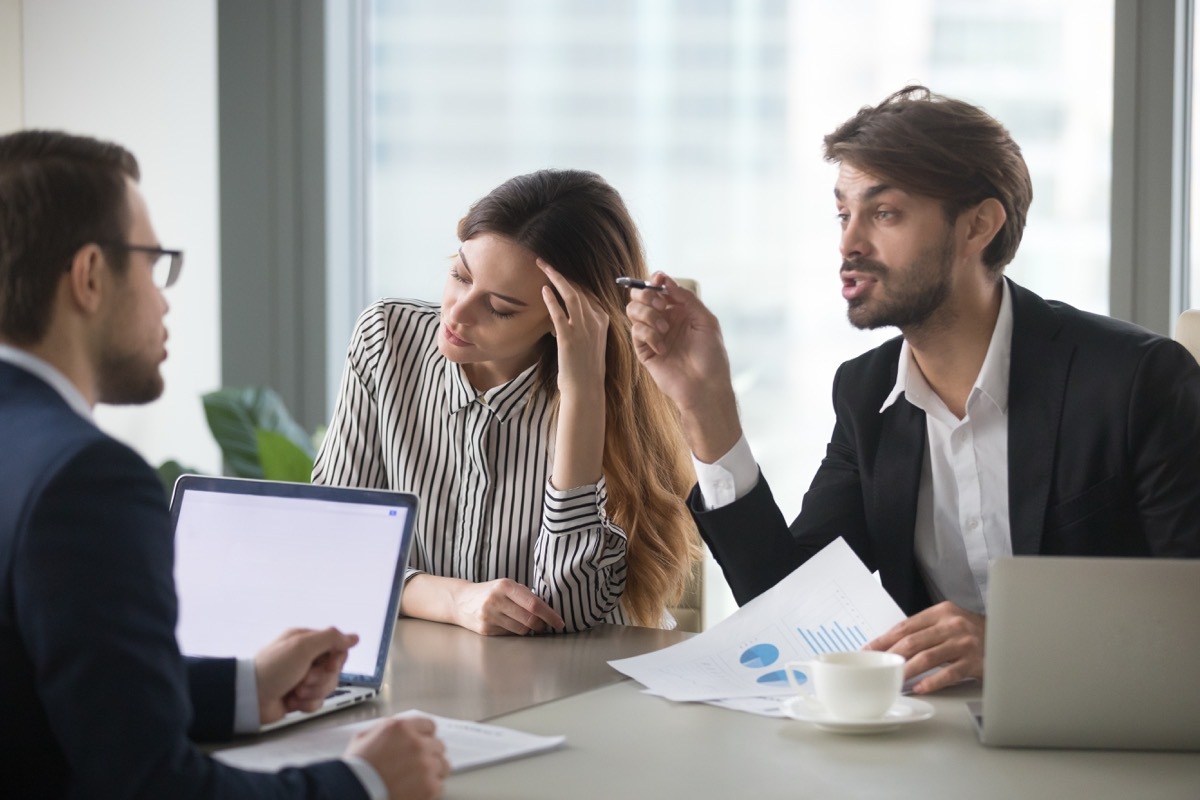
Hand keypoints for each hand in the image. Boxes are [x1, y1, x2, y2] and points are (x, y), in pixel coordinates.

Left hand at [254, 627, 357, 723]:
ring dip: (313, 692)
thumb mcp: (303, 646)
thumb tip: (354, 637)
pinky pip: (317, 702)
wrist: (250, 698)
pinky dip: (306, 704)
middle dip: (321, 679)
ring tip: (296, 692)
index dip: (338, 659)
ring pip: (327, 687)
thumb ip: (331, 638)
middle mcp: (306, 658)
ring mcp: (303, 678)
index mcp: (306, 641)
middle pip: (334, 670)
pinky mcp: (299, 697)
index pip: (337, 648)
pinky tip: (292, 701)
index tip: (330, 665)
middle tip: (304, 679)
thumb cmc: (272, 669)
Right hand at [345, 716, 448, 799]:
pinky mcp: (429, 787)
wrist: (355, 791)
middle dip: (429, 754)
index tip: (423, 742)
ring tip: (420, 779)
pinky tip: (417, 790)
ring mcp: (425, 765)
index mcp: (402, 728)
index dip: (424, 736)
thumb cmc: (356, 769)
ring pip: (443, 765)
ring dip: (434, 771)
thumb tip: (395, 726)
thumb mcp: (364, 737)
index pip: (429, 725)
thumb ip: (385, 727)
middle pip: (438, 745)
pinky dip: (430, 789)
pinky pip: (440, 785)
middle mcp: (417, 744)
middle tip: (418, 764)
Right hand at [452, 577, 565, 635]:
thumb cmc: (490, 592)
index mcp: (505, 586)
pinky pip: (510, 634)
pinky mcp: (485, 630)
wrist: (461, 601)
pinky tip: (509, 623)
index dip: (550, 615)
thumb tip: (549, 609)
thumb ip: (526, 595)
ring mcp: (489, 616)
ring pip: (522, 630)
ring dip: (529, 629)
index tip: (560, 622)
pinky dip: (515, 631)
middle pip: (530, 619)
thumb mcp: (507, 586)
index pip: (534, 604)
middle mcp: (496, 600)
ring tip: (525, 622)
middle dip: (542, 624)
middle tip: (545, 625)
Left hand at [538, 260, 608, 398]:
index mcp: (602, 321)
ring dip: (555, 278)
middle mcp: (595, 321)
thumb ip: (584, 328)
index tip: (558, 274)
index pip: (587, 293)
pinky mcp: (568, 337)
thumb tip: (566, 320)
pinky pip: (559, 313)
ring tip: (542, 266)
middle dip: (560, 274)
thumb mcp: (591, 344)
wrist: (586, 389)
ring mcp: (583, 328)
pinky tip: (543, 290)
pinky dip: (551, 300)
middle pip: (578, 289)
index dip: (571, 282)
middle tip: (545, 263)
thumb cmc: (586, 370)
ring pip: (570, 295)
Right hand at [625, 272, 741, 460]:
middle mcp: (664, 321)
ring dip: (648, 314)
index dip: (655, 281)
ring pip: (633, 311)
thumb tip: (666, 280)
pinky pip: (636, 332)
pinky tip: (662, 347)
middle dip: (646, 294)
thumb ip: (686, 298)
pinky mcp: (644, 351)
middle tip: (659, 303)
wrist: (705, 387)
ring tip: (664, 328)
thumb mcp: (705, 320)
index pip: (660, 289)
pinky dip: (649, 335)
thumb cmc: (711, 356)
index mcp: (679, 311)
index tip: (658, 278)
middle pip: (640, 296)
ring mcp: (652, 335)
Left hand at [865, 601, 985, 693]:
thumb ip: (926, 629)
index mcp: (942, 612)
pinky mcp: (975, 662)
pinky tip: (919, 688)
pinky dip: (931, 682)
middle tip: (876, 667)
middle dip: (890, 655)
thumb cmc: (974, 633)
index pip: (905, 626)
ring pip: (926, 658)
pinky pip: (947, 674)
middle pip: (912, 641)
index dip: (884, 639)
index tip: (869, 649)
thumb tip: (893, 644)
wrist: (1010, 638)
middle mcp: (952, 625)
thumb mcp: (950, 622)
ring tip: (893, 680)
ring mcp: (964, 644)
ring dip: (906, 671)